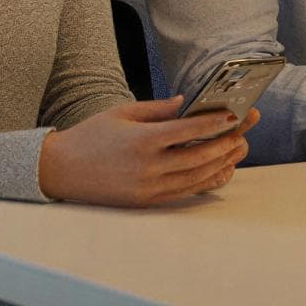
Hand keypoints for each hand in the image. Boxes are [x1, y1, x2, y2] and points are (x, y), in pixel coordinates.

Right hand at [39, 98, 256, 207]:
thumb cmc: (90, 137)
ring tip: (239, 147)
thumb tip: (187, 103)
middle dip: (227, 141)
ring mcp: (149, 187)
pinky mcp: (148, 201)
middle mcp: (148, 167)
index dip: (215, 122)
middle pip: (200, 155)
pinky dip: (208, 180)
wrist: (60, 171)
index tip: (235, 114)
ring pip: (198, 176)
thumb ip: (157, 109)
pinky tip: (221, 169)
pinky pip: (187, 191)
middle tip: (245, 129)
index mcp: (141, 141)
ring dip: (222, 161)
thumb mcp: (121, 114)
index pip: (188, 130)